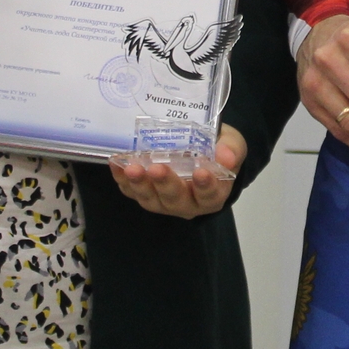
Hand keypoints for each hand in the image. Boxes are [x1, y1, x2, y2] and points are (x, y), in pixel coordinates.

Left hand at [108, 126, 246, 218]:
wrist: (200, 148)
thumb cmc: (218, 149)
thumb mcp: (232, 144)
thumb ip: (232, 150)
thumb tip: (225, 155)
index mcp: (212, 195)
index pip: (209, 195)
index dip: (205, 186)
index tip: (201, 172)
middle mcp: (186, 203)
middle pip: (175, 200)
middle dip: (166, 184)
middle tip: (157, 168)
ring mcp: (162, 201)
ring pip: (151, 199)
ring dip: (140, 184)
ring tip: (132, 168)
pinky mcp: (144, 193)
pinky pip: (131, 190)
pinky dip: (122, 179)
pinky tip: (117, 163)